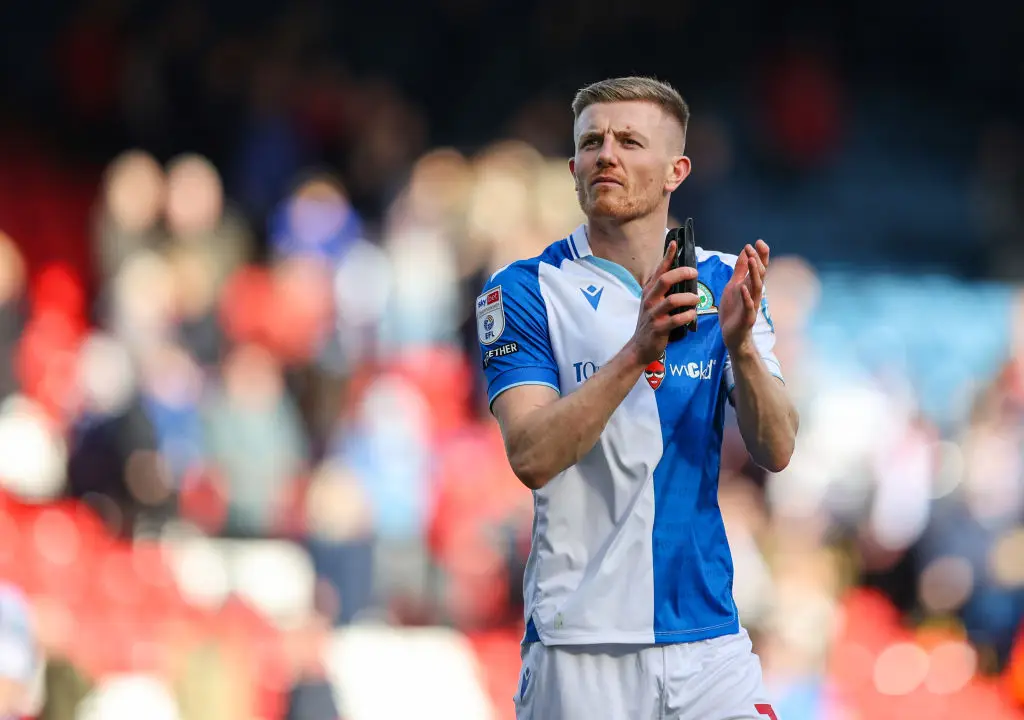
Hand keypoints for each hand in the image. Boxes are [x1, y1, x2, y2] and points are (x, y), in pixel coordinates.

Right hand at [631, 240, 699, 364]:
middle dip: (682, 273)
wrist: (640, 347)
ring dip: (688, 298)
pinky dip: (687, 316)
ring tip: (696, 299)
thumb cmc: (651, 322)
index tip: (675, 243)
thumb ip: (663, 289)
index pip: (659, 270)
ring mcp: (653, 314)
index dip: (667, 256)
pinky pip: (676, 320)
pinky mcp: (659, 328)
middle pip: (665, 280)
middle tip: (694, 273)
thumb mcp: (653, 302)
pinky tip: (692, 315)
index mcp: (649, 291)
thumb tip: (680, 273)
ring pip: (672, 300)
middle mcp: (650, 300)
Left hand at [720, 240, 769, 351]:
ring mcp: (752, 305)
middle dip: (758, 260)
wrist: (732, 334)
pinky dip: (746, 297)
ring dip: (754, 273)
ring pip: (756, 287)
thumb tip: (745, 252)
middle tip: (755, 246)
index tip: (757, 241)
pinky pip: (748, 306)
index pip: (758, 267)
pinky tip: (743, 288)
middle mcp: (754, 293)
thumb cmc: (734, 310)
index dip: (759, 255)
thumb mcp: (734, 285)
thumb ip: (740, 270)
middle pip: (760, 274)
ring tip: (752, 260)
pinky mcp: (747, 317)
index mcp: (750, 285)